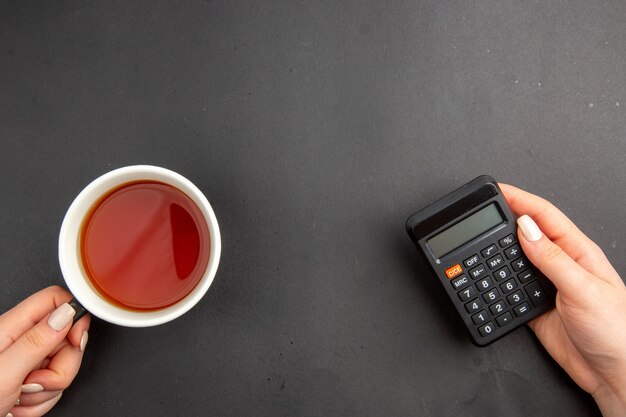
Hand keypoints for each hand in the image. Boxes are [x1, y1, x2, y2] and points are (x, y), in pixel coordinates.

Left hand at [0, 286, 90, 416]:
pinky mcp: (29, 383)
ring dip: (47, 391)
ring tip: (19, 397)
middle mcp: (20, 342)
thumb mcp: (2, 373)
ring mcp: (25, 363)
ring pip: (62, 367)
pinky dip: (40, 403)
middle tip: (34, 381)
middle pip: (66, 339)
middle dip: (60, 367)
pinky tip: (18, 405)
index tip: (75, 340)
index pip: (56, 301)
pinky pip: (54, 388)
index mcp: (11, 328)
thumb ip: (36, 341)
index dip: (74, 316)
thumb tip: (66, 312)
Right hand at [500, 184, 625, 416]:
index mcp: (578, 251)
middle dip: (503, 218)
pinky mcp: (534, 305)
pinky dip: (495, 280)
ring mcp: (546, 284)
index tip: (497, 190)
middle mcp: (560, 264)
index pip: (544, 215)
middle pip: (526, 232)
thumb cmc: (616, 331)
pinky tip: (487, 276)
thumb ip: (552, 258)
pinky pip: (508, 286)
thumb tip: (525, 228)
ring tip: (477, 240)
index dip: (519, 199)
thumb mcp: (584, 288)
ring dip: (496, 249)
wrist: (614, 373)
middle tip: (480, 212)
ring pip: (514, 258)